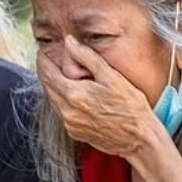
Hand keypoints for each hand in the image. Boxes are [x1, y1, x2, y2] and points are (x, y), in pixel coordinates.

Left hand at [37, 36, 159, 157]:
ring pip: (52, 100)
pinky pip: (61, 112)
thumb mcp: (112, 77)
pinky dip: (62, 101)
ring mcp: (69, 124)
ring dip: (53, 87)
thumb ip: (87, 57)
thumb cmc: (131, 107)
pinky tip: (72, 95)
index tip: (42, 52)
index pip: (47, 73)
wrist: (139, 139)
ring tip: (60, 75)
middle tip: (48, 60)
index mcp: (73, 95)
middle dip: (46, 72)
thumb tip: (69, 42)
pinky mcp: (74, 132)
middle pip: (47, 87)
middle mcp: (66, 111)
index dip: (43, 60)